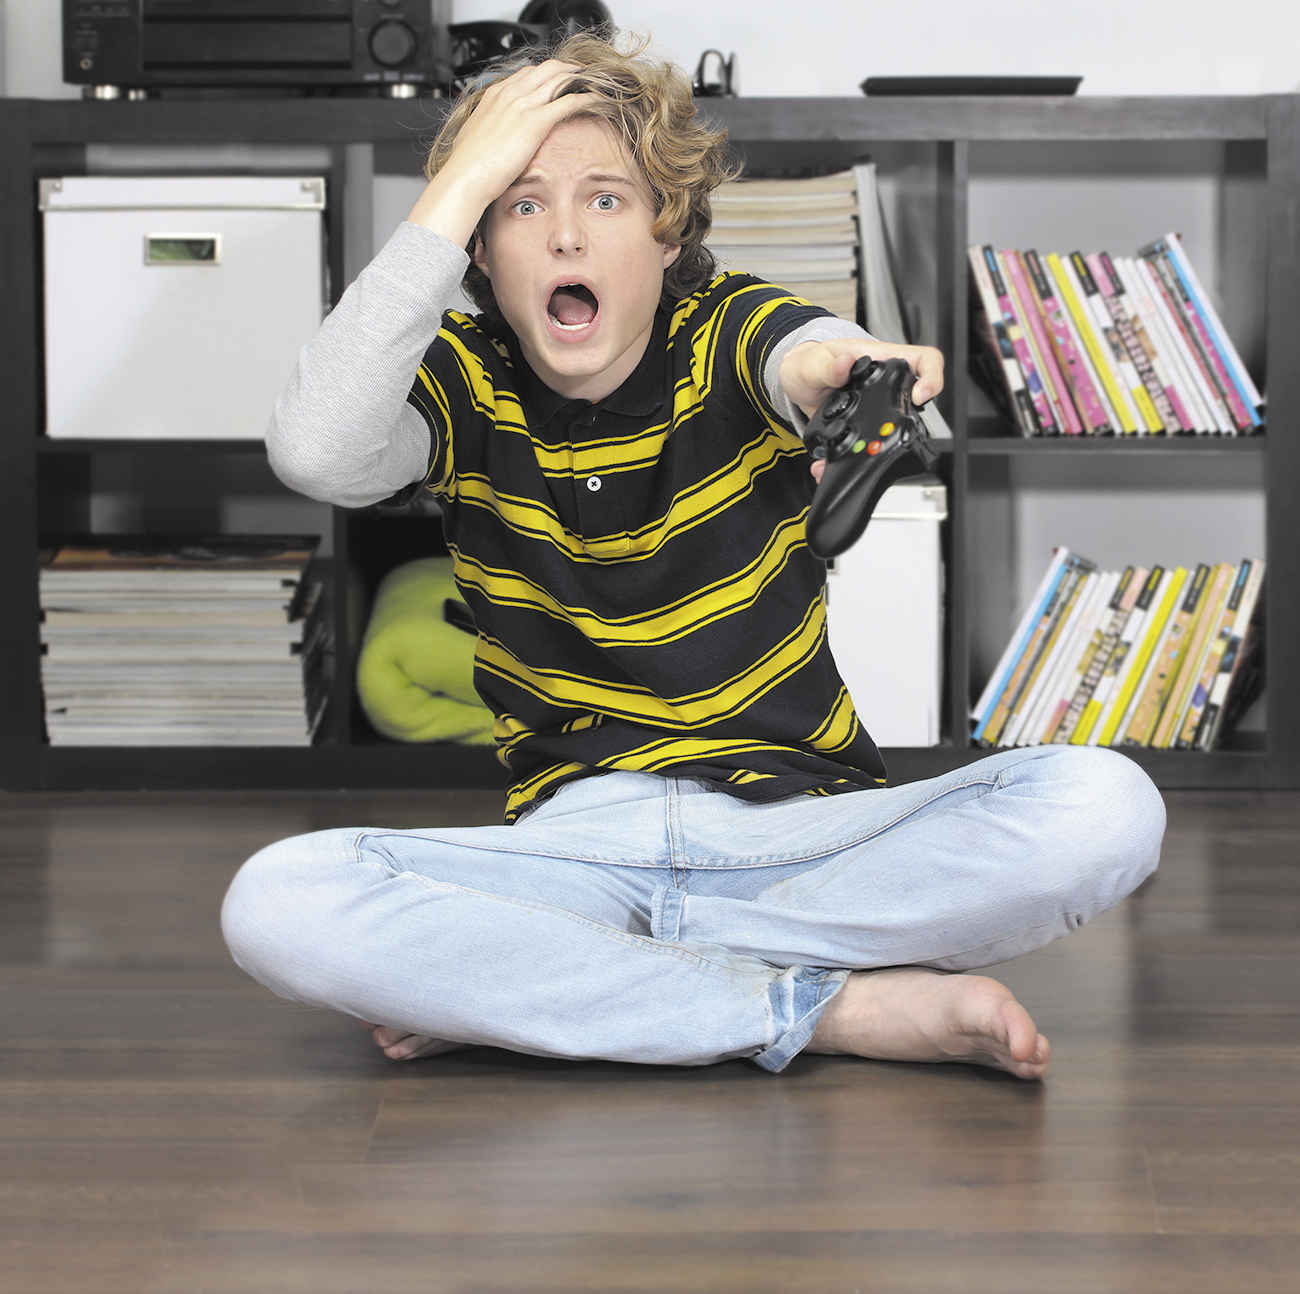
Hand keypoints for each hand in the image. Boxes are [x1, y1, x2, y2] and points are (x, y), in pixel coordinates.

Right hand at [407, 60, 601, 244]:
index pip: (526, 73)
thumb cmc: (467, 165)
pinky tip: (598, 100)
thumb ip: (487, 131)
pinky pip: (569, 101)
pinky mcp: (536, 121)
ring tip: (596, 85)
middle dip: (567, 70)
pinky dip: (586, 98)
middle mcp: (510, 93)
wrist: (465, 176)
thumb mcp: (475, 138)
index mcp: (495, 95)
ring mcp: (523, 105)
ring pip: (559, 78)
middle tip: (583, 77)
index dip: (546, 75)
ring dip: (580, 79)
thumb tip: (489, 142)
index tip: (557, 80)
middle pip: (546, 68)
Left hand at [779, 338, 944, 480]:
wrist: (796, 383)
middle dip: (904, 423)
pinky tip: (831, 463)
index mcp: (881, 359)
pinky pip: (867, 443)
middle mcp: (884, 383)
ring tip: (854, 452)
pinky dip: (850, 458)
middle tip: (883, 434)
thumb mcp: (814, 362)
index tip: (920, 396)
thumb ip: (828, 366)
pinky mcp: (862, 424)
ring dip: (876, 446)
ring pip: (891, 428)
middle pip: (914, 401)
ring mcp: (875, 406)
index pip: (925, 360)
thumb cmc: (809, 363)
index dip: (932, 378)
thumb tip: (845, 363)